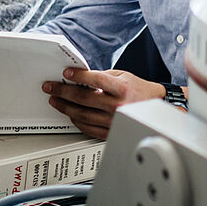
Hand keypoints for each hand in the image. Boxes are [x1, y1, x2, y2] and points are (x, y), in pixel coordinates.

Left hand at [42, 68, 174, 140]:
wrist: (155, 107)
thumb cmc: (140, 91)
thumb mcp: (124, 76)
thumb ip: (103, 77)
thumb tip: (80, 78)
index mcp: (121, 88)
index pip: (95, 80)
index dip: (79, 76)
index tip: (66, 73)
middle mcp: (117, 105)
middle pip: (83, 98)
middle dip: (63, 92)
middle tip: (51, 88)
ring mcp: (113, 120)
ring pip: (82, 115)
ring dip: (65, 107)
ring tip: (55, 101)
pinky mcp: (110, 131)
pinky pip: (87, 128)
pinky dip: (76, 121)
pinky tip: (70, 114)